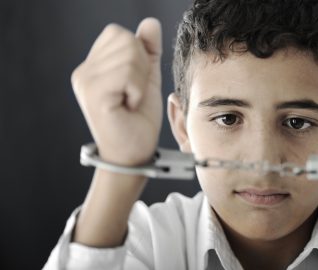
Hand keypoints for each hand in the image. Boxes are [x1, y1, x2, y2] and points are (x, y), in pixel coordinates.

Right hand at [71, 18, 162, 165]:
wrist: (133, 154)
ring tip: (131, 101)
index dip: (138, 56)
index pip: (119, 34)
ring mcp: (85, 81)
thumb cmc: (139, 120)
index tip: (134, 85)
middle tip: (134, 95)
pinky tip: (128, 106)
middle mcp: (84, 72)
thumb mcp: (147, 78)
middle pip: (125, 40)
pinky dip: (137, 90)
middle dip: (141, 67)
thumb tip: (150, 22)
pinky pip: (128, 72)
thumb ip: (147, 50)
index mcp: (93, 67)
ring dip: (140, 81)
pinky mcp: (94, 93)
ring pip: (129, 54)